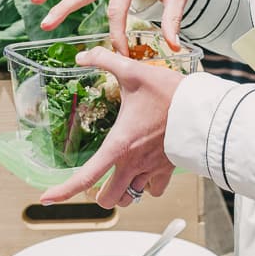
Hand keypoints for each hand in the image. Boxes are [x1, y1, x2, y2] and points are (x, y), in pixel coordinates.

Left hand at [40, 47, 182, 207]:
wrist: (207, 111)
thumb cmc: (171, 94)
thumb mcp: (133, 71)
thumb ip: (105, 60)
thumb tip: (82, 56)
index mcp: (120, 146)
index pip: (86, 177)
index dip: (63, 191)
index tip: (47, 197)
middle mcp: (134, 164)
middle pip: (108, 200)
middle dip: (98, 194)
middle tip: (94, 180)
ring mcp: (152, 171)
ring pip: (131, 198)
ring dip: (122, 191)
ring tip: (118, 174)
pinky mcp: (169, 170)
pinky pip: (153, 190)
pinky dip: (145, 186)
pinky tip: (144, 169)